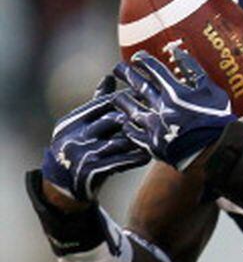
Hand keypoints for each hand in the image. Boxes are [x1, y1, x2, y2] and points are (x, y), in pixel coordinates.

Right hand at [41, 76, 151, 201]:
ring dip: (141, 137)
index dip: (127, 99)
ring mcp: (82, 154)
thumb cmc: (78, 147)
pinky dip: (136, 157)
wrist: (62, 184)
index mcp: (72, 121)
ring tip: (160, 132)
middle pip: (113, 120)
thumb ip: (95, 103)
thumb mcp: (79, 125)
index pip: (103, 104)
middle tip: (160, 113)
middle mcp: (74, 136)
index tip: (147, 95)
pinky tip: (150, 154)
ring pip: (120, 141)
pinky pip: (121, 162)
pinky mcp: (91, 171)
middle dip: (136, 117)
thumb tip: (109, 76)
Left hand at [113, 45, 235, 170]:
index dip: (143, 60)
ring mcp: (153, 125)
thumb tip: (178, 53)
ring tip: (117, 96)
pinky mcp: (151, 143)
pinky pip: (132, 132)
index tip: (137, 58)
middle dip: (125, 74)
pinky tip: (125, 122)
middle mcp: (159, 106)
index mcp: (174, 92)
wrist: (213, 152)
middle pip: (137, 85)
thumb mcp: (212, 91)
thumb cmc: (217, 121)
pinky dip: (127, 125)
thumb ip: (194, 71)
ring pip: (129, 108)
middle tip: (117, 69)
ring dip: (121, 99)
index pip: (153, 69)